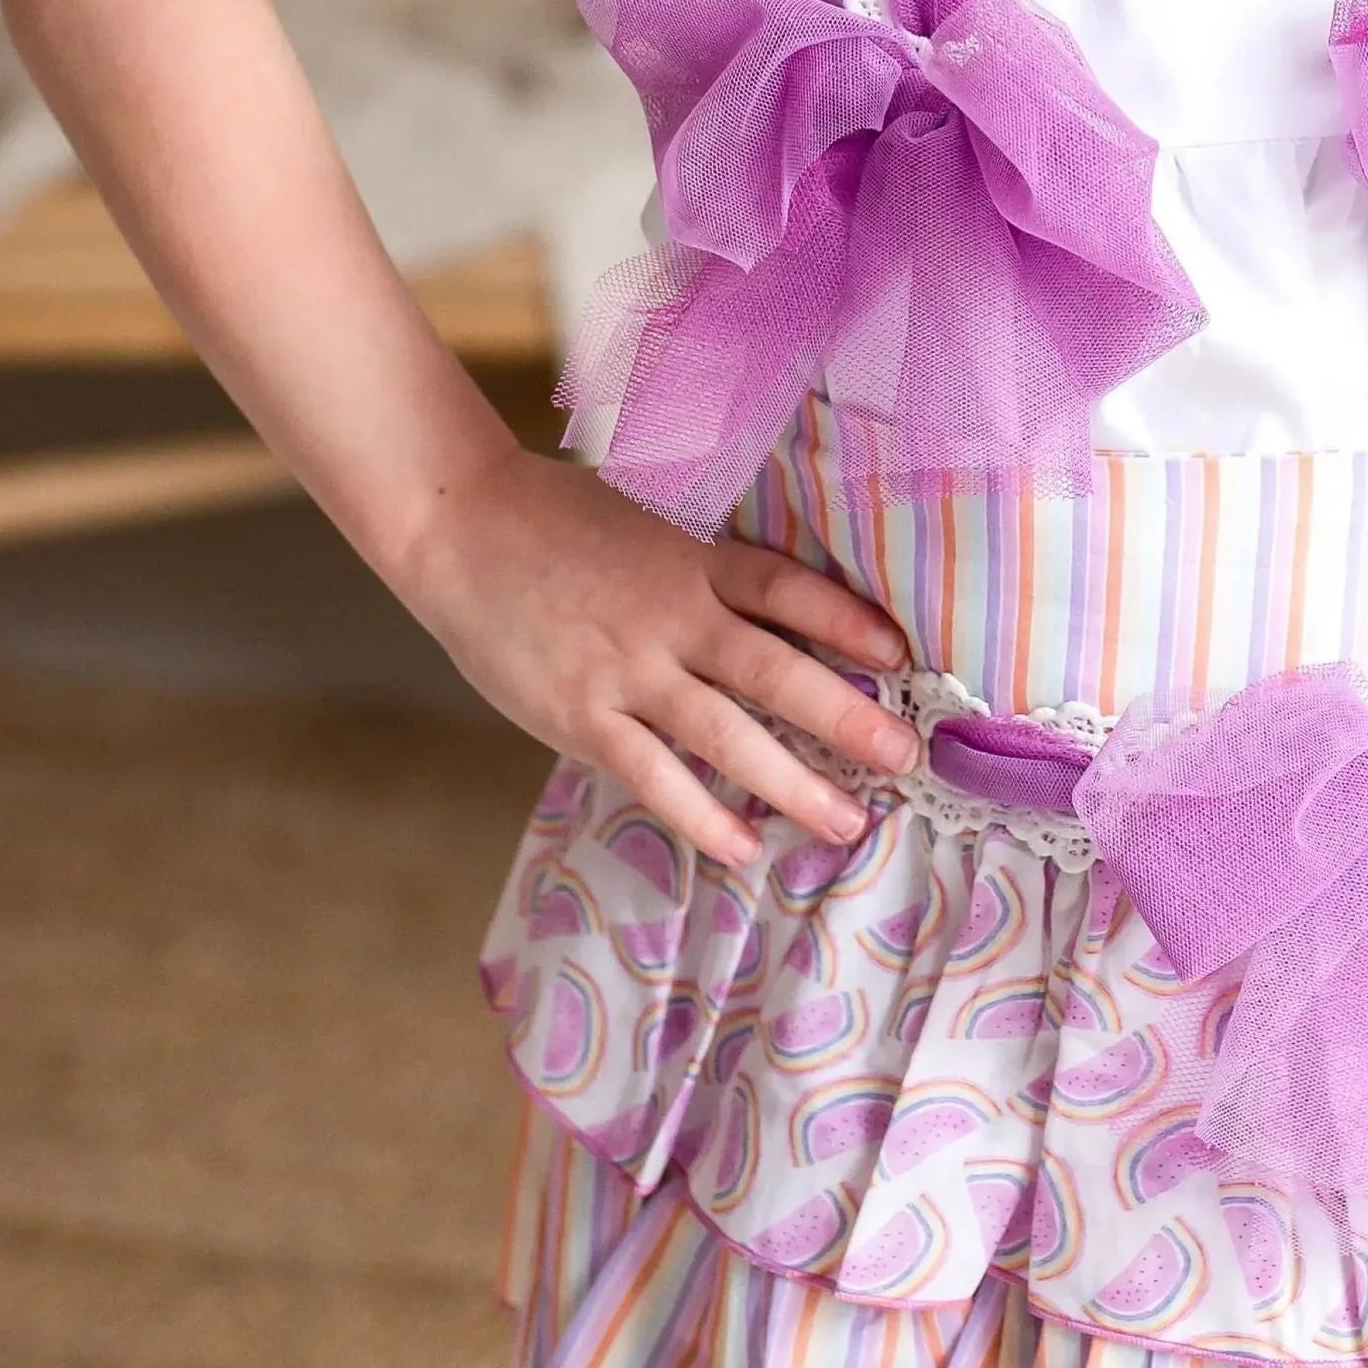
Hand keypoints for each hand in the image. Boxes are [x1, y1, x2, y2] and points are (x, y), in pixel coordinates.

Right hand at [402, 443, 919, 864]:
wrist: (461, 528)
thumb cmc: (557, 522)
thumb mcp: (648, 525)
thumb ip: (705, 569)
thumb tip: (776, 611)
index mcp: (694, 560)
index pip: (788, 590)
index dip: (848, 621)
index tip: (903, 653)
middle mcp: (673, 615)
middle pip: (775, 670)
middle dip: (847, 717)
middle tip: (906, 755)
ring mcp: (628, 670)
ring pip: (726, 735)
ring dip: (792, 783)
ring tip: (846, 821)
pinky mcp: (582, 716)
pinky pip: (653, 775)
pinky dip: (701, 815)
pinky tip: (744, 846)